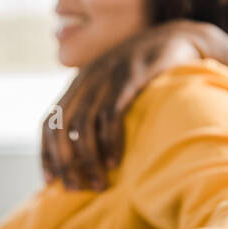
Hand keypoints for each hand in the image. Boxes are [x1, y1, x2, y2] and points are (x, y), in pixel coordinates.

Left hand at [42, 20, 218, 190]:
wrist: (181, 39)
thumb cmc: (148, 74)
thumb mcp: (115, 88)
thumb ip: (98, 111)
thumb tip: (86, 154)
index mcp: (77, 84)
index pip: (48, 122)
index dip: (46, 153)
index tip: (50, 181)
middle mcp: (86, 79)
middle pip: (61, 127)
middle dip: (64, 162)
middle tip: (75, 189)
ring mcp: (107, 76)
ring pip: (83, 125)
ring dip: (87, 160)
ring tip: (98, 184)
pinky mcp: (130, 78)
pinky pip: (111, 115)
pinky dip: (110, 142)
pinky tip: (114, 163)